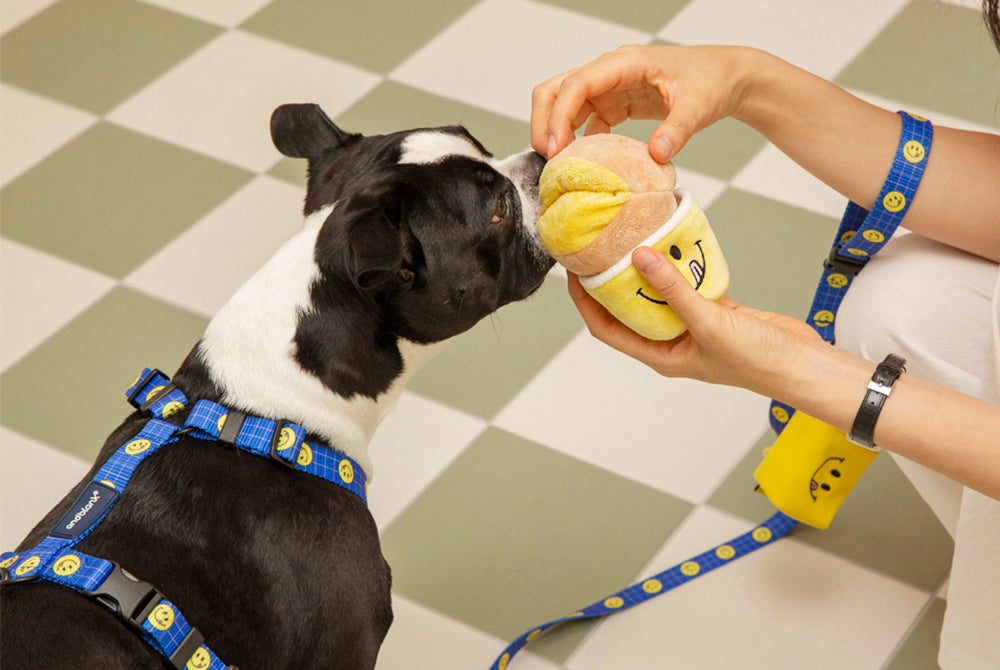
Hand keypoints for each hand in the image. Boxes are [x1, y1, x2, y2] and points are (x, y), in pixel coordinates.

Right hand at [530, 45, 758, 162]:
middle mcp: (609, 72)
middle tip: (548, 159)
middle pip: (555, 90)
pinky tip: (585, 165)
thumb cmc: (712, 81)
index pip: (576, 85)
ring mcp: (608, 88)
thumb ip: (677, 130)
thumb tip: (657, 155)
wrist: (725, 78)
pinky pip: (583, 122)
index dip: (559, 117)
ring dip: (556, 134)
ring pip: (563, 106)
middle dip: (543, 123)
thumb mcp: (698, 106)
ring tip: (560, 167)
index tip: (556, 149)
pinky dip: (576, 142)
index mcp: (625, 63)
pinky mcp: (614, 105)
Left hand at [567, 246, 826, 397]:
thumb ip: (674, 290)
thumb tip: (638, 258)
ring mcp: (693, 326)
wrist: (803, 364)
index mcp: (660, 356)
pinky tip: (674, 244)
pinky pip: (688, 286)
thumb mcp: (709, 323)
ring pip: (658, 294)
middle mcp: (671, 342)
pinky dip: (680, 268)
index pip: (607, 328)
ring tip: (631, 240)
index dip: (585, 302)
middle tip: (598, 249)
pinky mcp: (715, 311)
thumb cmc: (758, 361)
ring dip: (646, 271)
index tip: (574, 272)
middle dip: (610, 281)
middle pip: (628, 309)